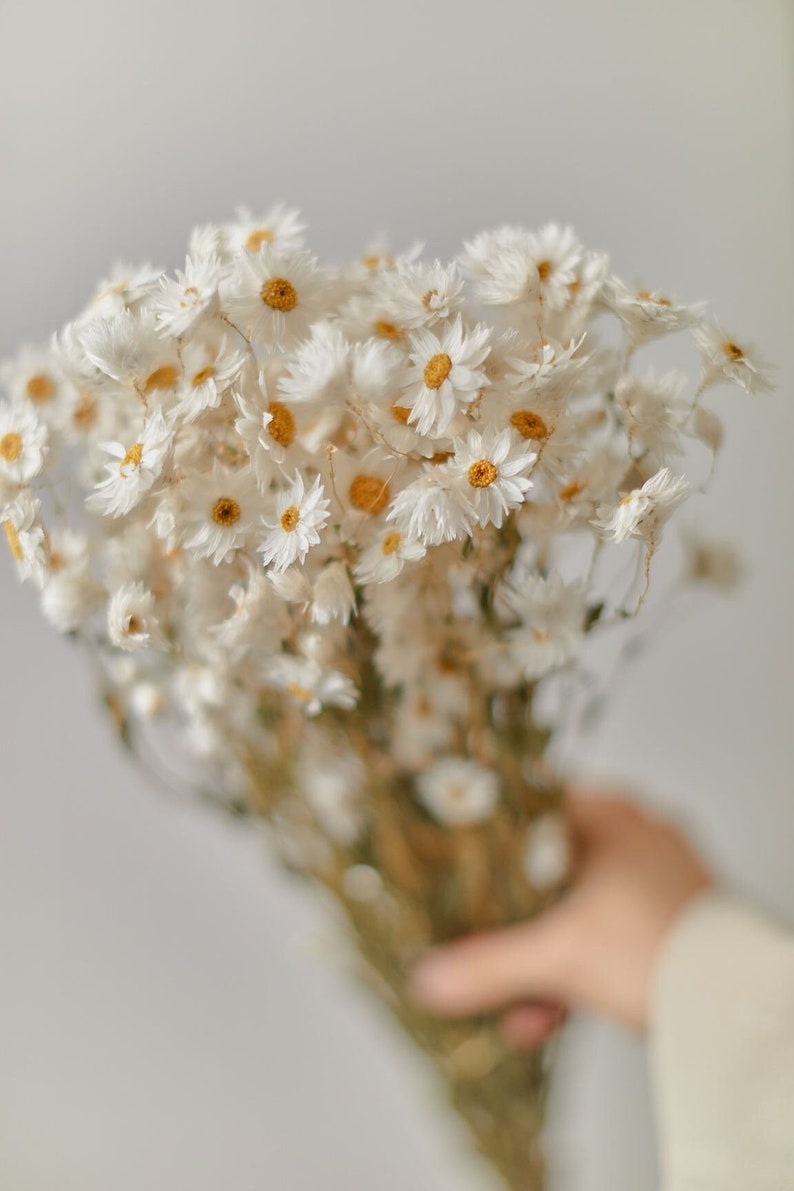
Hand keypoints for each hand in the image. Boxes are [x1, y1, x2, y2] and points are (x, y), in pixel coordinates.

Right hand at [410, 790, 713, 1043]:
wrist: (742, 1008)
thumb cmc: (664, 949)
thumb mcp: (560, 955)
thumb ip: (488, 965)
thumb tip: (428, 978)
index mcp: (613, 813)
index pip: (531, 805)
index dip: (487, 838)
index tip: (455, 864)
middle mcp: (638, 834)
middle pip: (548, 867)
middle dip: (511, 924)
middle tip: (479, 951)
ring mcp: (658, 876)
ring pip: (577, 907)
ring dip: (540, 959)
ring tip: (517, 1009)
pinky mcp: (672, 920)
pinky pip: (606, 935)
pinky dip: (576, 969)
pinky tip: (549, 1016)